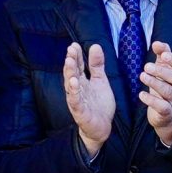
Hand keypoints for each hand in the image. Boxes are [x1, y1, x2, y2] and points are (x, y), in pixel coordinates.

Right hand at [62, 42, 115, 157]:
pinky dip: (73, 93)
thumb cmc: (99, 104)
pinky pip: (75, 102)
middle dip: (71, 62)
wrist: (102, 127)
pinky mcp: (80, 112)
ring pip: (71, 86)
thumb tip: (95, 45)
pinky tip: (73, 84)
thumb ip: (97, 65)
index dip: (76, 56)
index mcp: (82, 81)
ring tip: (70, 62)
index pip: (78, 66)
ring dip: (69, 74)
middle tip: (70, 50)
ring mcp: (77, 100)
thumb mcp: (100, 81)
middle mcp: (77, 89)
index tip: (74, 45)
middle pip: (72, 74)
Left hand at [139, 41, 171, 146]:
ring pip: (168, 91)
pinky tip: (141, 95)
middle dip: (161, 71)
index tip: (163, 55)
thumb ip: (162, 55)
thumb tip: (156, 43)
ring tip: (142, 76)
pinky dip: (151, 101)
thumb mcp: (165, 69)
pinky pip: (162, 106)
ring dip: (154, 83)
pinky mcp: (167, 112)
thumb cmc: (165, 87)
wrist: (167, 115)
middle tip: (146, 66)